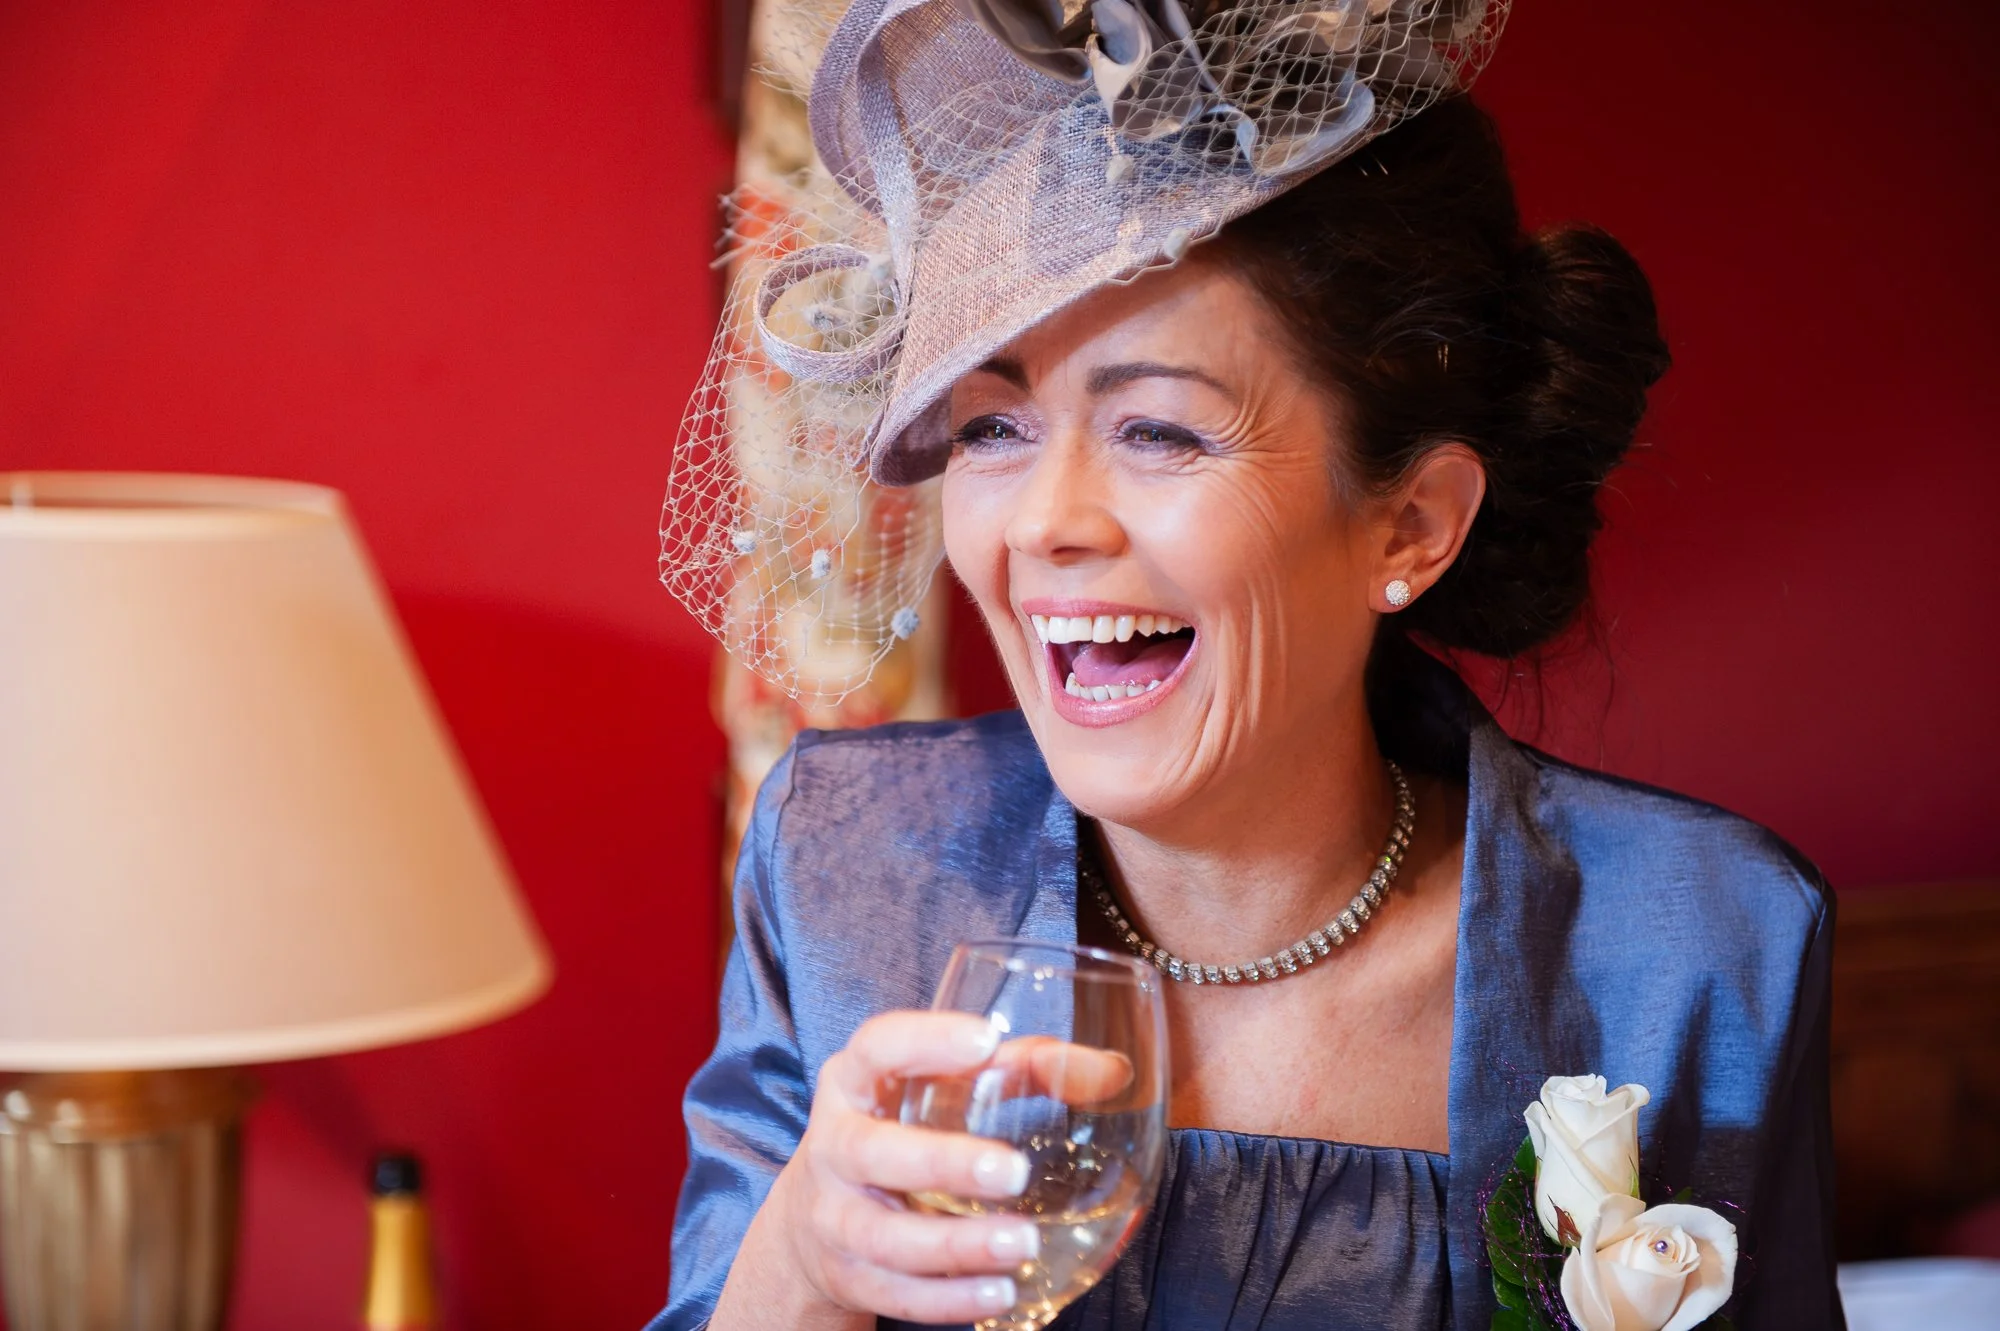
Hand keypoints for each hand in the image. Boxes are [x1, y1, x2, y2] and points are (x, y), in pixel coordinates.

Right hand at [717, 1011, 1039, 1328]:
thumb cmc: (905, 1127)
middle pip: (871, 1151)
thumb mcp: (946, 1086)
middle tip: (1013, 1173)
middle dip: (941, 1163)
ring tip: (1023, 1244)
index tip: (984, 1041)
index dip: (925, 1041)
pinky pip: (893, 1293)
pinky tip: (1000, 1292)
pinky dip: (948, 1299)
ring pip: (882, 1237)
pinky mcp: (845, 1274)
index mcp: (855, 1080)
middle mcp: (834, 1144)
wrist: (817, 1212)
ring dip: (956, 1246)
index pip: (877, 1046)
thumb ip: (1027, 1069)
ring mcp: (832, 1215)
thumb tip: (1112, 1072)